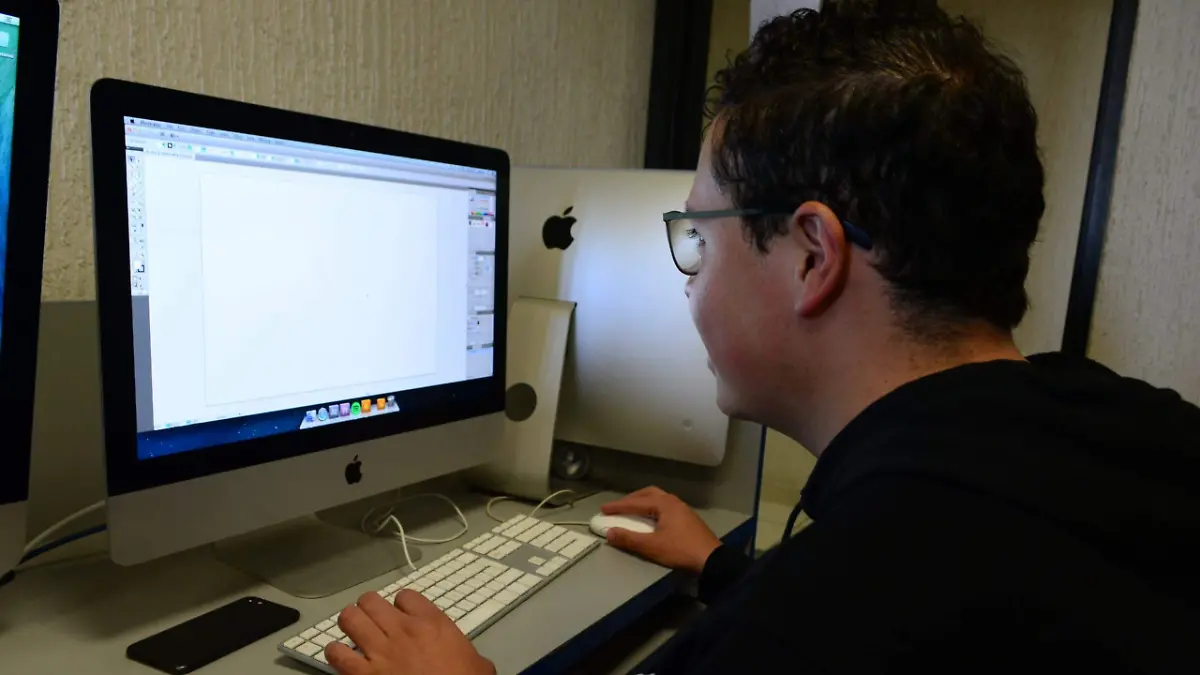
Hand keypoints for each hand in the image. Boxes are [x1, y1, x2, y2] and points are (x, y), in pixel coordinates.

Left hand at [327, 590, 495, 674]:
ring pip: (350, 618)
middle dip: (369, 608)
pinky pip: (336, 653)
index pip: (405, 596)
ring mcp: (380, 651)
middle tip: (372, 618)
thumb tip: (472, 661)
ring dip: (350, 623)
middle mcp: (403, 631)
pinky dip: (334, 652)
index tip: (402, 615)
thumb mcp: (478, 665)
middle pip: (372, 601)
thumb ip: (467, 652)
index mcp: (432, 624)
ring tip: (353, 630)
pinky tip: (339, 656)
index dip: (401, 605)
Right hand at [600, 486, 721, 573]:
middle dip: (631, 499)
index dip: (618, 506)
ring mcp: (682, 508)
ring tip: (632, 511)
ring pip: (658, 498)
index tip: (603, 509)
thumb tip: (609, 533)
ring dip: (642, 502)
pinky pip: (665, 506)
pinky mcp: (687, 518)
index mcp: (664, 504)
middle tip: (618, 508)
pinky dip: (652, 508)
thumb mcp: (652, 546)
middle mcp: (673, 501)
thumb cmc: (680, 550)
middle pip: (648, 493)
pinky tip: (651, 519)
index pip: (636, 502)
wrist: (711, 559)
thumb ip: (629, 539)